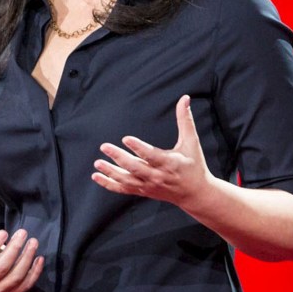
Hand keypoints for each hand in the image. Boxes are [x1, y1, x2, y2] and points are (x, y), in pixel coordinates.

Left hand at [92, 94, 213, 208]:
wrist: (195, 194)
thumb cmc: (194, 165)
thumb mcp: (191, 142)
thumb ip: (185, 120)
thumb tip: (184, 98)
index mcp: (169, 163)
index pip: (151, 155)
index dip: (138, 148)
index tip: (126, 139)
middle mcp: (157, 176)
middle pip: (135, 168)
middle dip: (119, 158)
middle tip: (104, 147)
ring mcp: (149, 185)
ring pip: (126, 180)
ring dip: (111, 172)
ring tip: (97, 164)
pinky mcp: (144, 191)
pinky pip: (124, 189)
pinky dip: (109, 184)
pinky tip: (97, 176)